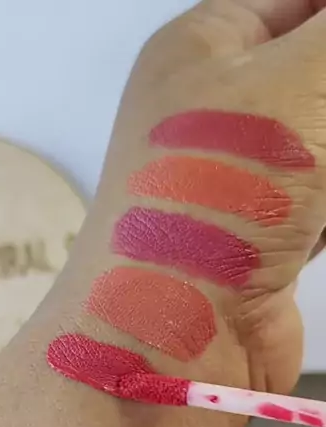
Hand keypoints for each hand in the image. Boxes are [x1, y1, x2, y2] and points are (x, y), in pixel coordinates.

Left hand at [66, 0, 325, 396]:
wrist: (173, 334)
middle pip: (320, 74)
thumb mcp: (302, 81)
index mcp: (207, 44)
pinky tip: (321, 226)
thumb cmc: (215, 196)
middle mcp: (220, 109)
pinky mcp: (267, 239)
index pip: (302, 1)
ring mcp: (243, 179)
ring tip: (318, 199)